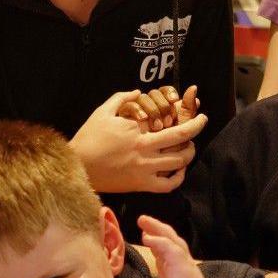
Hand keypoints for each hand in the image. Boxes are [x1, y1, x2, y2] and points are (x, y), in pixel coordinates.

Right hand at [72, 91, 207, 193]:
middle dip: (196, 131)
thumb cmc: (88, 138)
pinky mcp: (140, 185)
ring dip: (189, 154)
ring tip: (189, 147)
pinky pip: (167, 185)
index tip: (200, 116)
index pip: (173, 125)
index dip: (192, 121)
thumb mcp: (103, 112)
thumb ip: (122, 98)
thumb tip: (139, 92)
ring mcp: (144, 170)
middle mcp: (144, 151)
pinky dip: (178, 178)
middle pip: (182, 142)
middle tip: (199, 125)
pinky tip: (179, 170)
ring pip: (178, 163)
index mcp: (138, 132)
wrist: (77, 166)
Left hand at [134, 216, 210, 277]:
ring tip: (144, 222)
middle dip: (157, 229)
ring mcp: (185, 266)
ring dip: (159, 230)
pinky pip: (173, 250)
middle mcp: (181, 267)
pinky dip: (161, 242)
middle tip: (142, 220)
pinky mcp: (185, 268)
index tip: (145, 234)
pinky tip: (149, 237)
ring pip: (174, 241)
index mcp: (175, 275)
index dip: (156, 242)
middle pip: (171, 241)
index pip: (167, 252)